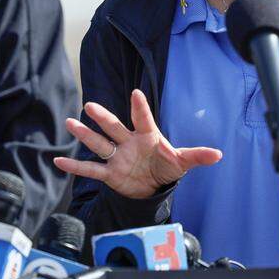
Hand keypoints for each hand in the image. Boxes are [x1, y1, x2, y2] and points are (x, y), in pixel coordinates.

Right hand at [53, 89, 222, 198]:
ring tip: (70, 123)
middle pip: (114, 128)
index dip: (140, 108)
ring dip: (85, 135)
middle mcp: (129, 143)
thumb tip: (219, 154)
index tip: (135, 93)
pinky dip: (75, 167)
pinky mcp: (110, 174)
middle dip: (103, 118)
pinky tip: (59, 162)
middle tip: (90, 105)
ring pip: (99, 145)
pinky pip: (90, 170)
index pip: (144, 119)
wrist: (153, 185)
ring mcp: (117, 157)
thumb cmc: (167, 167)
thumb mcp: (182, 162)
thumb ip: (197, 156)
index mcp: (148, 136)